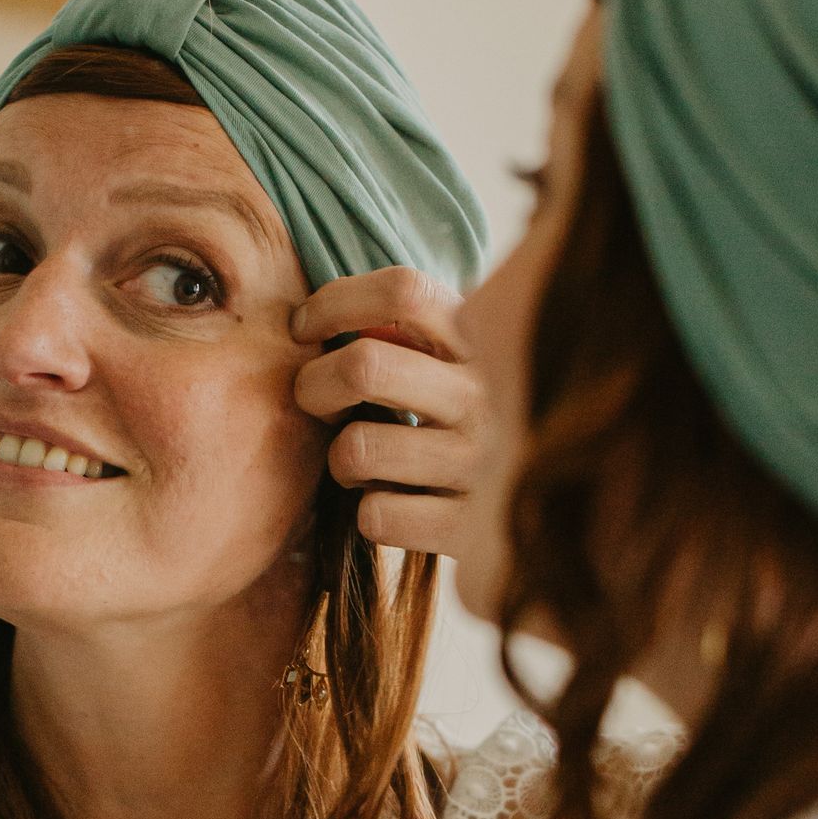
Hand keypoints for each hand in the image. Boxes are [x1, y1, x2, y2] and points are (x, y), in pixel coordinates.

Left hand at [292, 269, 481, 553]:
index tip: (303, 329)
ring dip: (338, 461)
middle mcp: (483, 397)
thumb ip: (395, 330)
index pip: (403, 291)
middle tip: (314, 402)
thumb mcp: (438, 363)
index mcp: (477, 342)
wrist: (515, 514)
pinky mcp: (466, 527)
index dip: (335, 303)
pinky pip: (375, 516)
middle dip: (313, 386)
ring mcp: (478, 463)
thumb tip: (310, 321)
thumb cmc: (442, 423)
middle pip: (363, 367)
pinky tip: (393, 505)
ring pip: (356, 450)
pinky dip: (368, 514)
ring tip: (362, 464)